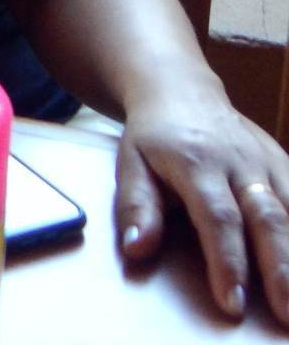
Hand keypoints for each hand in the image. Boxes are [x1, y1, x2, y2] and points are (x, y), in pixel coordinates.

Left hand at [117, 88, 288, 321]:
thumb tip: (136, 249)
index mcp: (198, 162)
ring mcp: (268, 163)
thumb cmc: (154, 137)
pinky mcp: (285, 164)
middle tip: (285, 314)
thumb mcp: (131, 163)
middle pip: (268, 219)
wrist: (182, 91)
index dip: (227, 261)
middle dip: (281, 270)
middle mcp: (240, 163)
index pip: (218, 218)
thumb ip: (137, 206)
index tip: (232, 303)